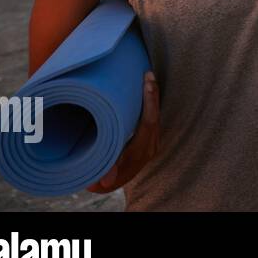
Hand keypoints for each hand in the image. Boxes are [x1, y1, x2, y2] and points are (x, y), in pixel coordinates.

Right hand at [87, 71, 158, 192]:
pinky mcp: (149, 138)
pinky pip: (152, 117)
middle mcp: (150, 146)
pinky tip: (144, 88)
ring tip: (147, 76)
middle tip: (148, 74)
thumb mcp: (101, 178)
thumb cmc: (104, 178)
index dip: (149, 103)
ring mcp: (152, 141)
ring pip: (155, 115)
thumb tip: (103, 181)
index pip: (148, 123)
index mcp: (140, 152)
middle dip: (152, 95)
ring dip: (152, 97)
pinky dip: (149, 103)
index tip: (147, 85)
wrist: (113, 183)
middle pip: (155, 116)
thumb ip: (104, 175)